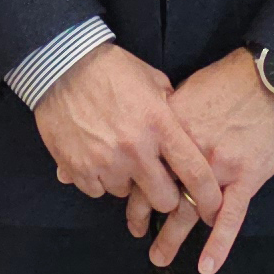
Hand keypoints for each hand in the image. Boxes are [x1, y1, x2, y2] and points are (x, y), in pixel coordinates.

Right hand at [34, 45, 221, 229]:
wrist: (62, 65)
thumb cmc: (112, 69)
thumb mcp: (153, 81)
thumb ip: (173, 112)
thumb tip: (185, 135)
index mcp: (160, 125)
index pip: (194, 172)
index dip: (208, 197)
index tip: (211, 208)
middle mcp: (135, 149)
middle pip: (163, 199)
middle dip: (164, 195)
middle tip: (157, 183)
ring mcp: (105, 162)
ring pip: (126, 194)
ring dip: (127, 182)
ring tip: (118, 157)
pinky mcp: (78, 169)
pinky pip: (97, 191)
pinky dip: (98, 180)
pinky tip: (96, 157)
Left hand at [139, 51, 273, 273]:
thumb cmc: (231, 78)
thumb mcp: (188, 89)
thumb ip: (168, 115)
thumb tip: (147, 129)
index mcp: (172, 127)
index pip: (143, 165)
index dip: (131, 185)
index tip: (124, 198)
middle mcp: (190, 151)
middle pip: (160, 191)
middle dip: (144, 216)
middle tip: (136, 233)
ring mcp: (220, 167)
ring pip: (190, 210)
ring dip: (172, 237)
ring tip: (159, 257)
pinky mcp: (248, 177)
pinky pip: (231, 217)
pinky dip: (219, 243)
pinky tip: (208, 266)